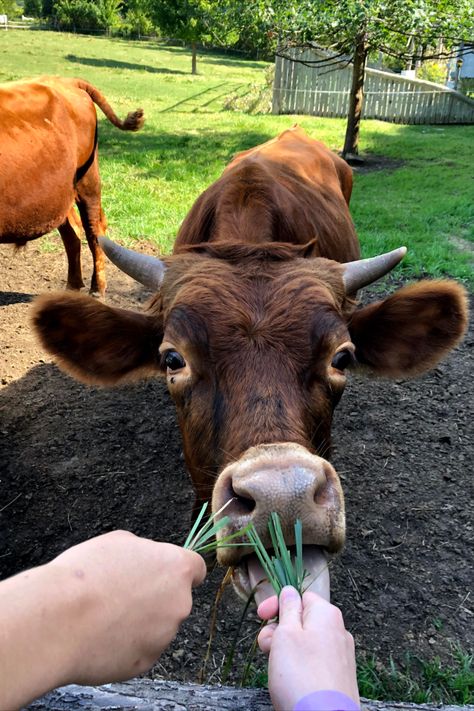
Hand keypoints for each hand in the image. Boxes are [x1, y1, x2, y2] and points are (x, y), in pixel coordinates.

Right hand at [0, 531, 205, 707]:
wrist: (61, 621)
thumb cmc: (86, 575)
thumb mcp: (118, 541)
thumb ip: (143, 553)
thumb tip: (145, 562)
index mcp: (176, 568)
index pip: (196, 568)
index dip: (180, 571)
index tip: (167, 574)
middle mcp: (179, 603)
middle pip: (174, 598)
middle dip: (154, 597)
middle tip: (120, 594)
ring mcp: (164, 636)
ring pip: (157, 626)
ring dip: (139, 621)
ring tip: (103, 615)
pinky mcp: (146, 663)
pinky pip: (139, 649)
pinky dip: (125, 644)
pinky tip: (101, 636)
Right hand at [257, 586, 358, 710]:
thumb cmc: (301, 675)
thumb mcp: (286, 633)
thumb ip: (287, 608)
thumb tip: (290, 592)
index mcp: (327, 614)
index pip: (300, 596)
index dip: (278, 604)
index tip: (261, 616)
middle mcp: (338, 631)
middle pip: (302, 620)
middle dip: (279, 630)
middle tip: (267, 647)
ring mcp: (340, 656)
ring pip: (306, 642)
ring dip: (286, 649)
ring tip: (277, 668)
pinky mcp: (338, 677)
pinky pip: (314, 661)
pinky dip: (299, 666)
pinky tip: (290, 680)